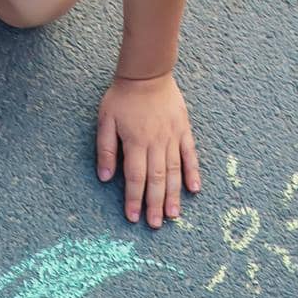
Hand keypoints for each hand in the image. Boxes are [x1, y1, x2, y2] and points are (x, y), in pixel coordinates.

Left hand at [97, 74, 200, 227]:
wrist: (147, 72)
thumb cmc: (123, 97)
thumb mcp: (105, 120)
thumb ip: (106, 150)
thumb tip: (104, 178)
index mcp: (135, 142)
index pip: (134, 177)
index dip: (133, 198)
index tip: (133, 217)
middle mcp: (156, 143)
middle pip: (156, 179)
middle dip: (155, 204)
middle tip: (155, 224)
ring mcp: (172, 137)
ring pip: (174, 171)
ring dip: (173, 195)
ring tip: (173, 216)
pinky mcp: (183, 130)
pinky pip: (190, 155)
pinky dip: (192, 172)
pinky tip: (194, 189)